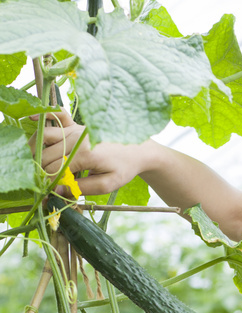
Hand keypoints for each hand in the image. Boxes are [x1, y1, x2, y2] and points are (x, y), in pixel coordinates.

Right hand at [30, 109, 151, 195]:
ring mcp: (74, 128)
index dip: (48, 184)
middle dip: (41, 172)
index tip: (48, 194)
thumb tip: (56, 191)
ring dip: (36, 152)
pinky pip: (53, 118)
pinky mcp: (75, 124)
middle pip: (45, 156)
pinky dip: (41, 122)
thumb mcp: (107, 185)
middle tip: (43, 184)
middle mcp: (76, 138)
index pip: (54, 171)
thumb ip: (81, 188)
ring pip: (43, 138)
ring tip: (39, 167)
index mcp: (85, 154)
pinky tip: (31, 125)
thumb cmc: (124, 168)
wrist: (138, 148)